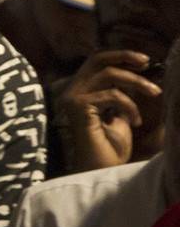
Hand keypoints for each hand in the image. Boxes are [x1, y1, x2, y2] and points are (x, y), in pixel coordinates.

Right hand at [58, 50, 163, 170]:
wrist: (100, 171)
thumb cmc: (110, 147)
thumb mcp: (120, 112)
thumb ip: (122, 93)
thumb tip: (137, 74)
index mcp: (79, 92)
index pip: (96, 62)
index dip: (120, 56)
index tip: (144, 62)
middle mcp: (71, 92)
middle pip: (98, 59)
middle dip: (125, 57)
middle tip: (148, 63)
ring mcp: (72, 99)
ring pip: (109, 74)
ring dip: (137, 83)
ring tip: (155, 93)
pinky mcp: (78, 108)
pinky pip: (111, 95)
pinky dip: (129, 105)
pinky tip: (136, 121)